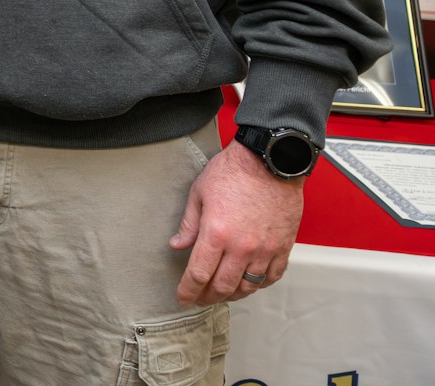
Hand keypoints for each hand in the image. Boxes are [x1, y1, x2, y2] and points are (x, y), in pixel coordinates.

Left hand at [171, 142, 303, 303]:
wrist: (270, 162)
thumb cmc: (232, 172)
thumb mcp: (199, 193)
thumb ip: (189, 224)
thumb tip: (177, 245)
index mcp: (216, 233)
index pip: (199, 274)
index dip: (188, 290)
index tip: (182, 298)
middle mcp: (242, 247)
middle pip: (222, 285)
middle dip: (207, 297)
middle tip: (199, 299)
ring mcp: (265, 249)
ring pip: (248, 286)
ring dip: (233, 294)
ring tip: (222, 294)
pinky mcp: (283, 247)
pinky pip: (272, 276)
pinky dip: (259, 285)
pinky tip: (250, 283)